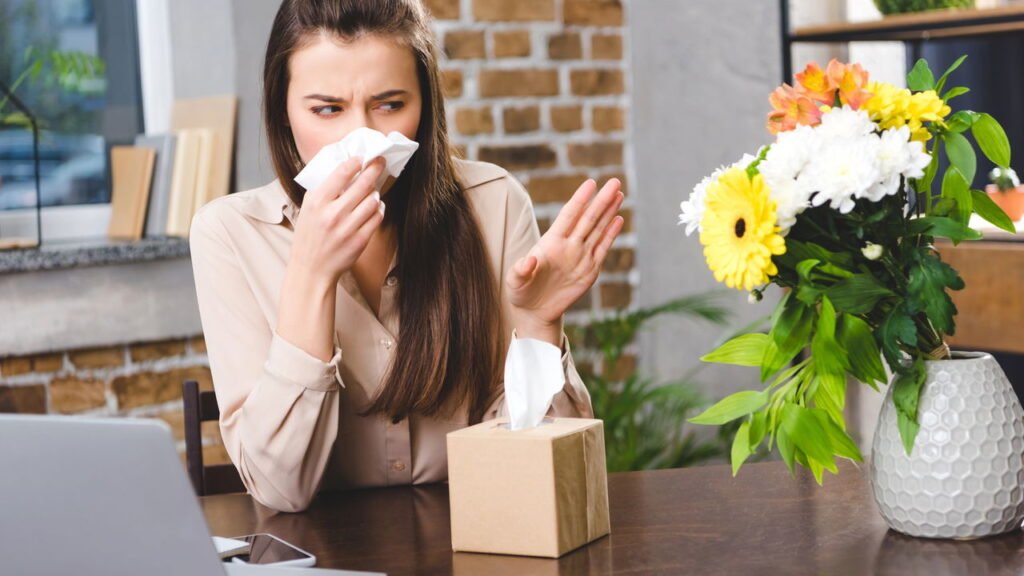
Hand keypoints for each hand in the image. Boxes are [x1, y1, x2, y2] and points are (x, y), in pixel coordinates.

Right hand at [288, 156, 385, 285]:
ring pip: (373, 201)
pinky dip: (379, 209)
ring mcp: (347, 228)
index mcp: (317, 202)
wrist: (312, 269)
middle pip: (362, 184)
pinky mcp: (360, 241)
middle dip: (374, 169)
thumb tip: (344, 168)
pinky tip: (375, 206)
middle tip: (380, 162)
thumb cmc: (309, 236)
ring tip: (373, 191)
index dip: (355, 162)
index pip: (341, 173)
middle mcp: (332, 214)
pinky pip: (377, 218)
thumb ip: (324, 189)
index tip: (361, 158)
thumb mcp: (308, 208)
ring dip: (375, 193)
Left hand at [506, 178, 624, 328]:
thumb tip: (529, 260)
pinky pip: (602, 249)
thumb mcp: (515, 281)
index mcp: (550, 243)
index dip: (579, 200)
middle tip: (614, 181)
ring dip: (608, 212)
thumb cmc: (521, 292)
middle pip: (588, 218)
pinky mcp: (590, 270)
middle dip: (601, 200)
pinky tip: (618, 219)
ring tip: (619, 194)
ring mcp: (580, 256)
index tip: (590, 183)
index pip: (568, 216)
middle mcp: (568, 245)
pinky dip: (611, 234)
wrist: (535, 310)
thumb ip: (521, 270)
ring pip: (598, 229)